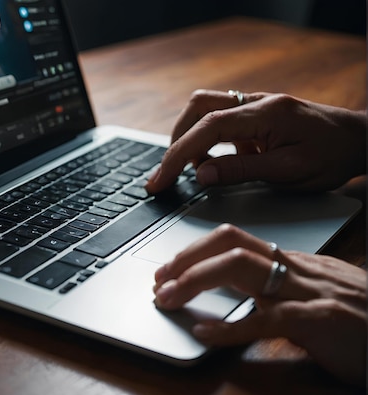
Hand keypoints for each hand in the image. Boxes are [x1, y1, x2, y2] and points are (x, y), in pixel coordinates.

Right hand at [145, 90, 366, 193]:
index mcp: (266, 114)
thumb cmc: (332, 156)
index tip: (160, 179)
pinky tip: (216, 161)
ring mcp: (257, 104)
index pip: (207, 129)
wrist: (359, 140)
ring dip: (190, 136)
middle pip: (198, 107)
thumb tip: (201, 175)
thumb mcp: (289, 172)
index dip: (177, 155)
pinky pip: (221, 118)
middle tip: (168, 174)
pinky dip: (208, 139)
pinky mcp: (257, 112)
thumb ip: (241, 171)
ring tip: (192, 169)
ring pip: (205, 108)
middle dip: (177, 141)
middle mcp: (258, 102)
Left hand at [152, 224, 366, 385]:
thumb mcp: (314, 294)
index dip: (195, 250)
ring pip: (240, 268)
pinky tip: (206, 333)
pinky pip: (267, 318)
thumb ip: (279, 288)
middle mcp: (295, 269)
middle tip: (159, 280)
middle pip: (230, 245)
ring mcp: (306, 291)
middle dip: (187, 258)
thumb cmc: (361, 318)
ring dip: (195, 281)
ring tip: (168, 298)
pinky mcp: (319, 321)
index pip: (235, 240)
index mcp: (292, 262)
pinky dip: (231, 326)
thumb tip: (239, 291)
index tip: (170, 267)